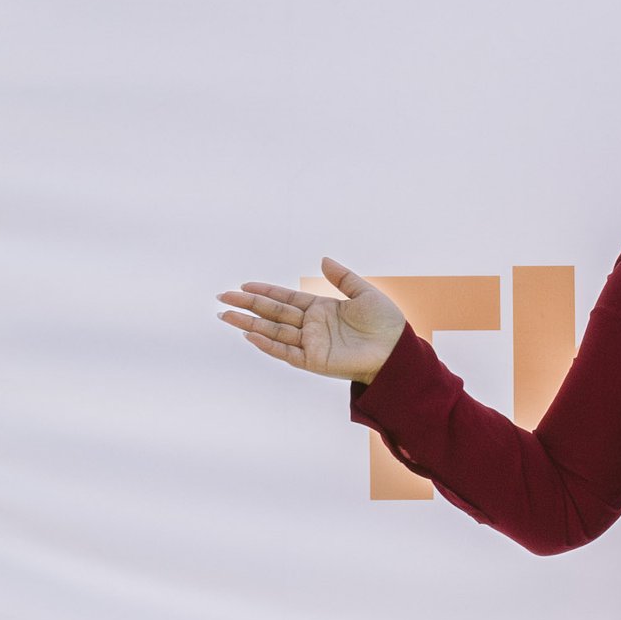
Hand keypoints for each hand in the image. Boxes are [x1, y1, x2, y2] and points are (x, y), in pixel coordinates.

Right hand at [218, 258, 407, 382]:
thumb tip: (323, 259)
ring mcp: (311, 343)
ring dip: (249, 323)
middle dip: (248, 305)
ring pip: (273, 331)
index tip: (244, 285)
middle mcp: (312, 326)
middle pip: (273, 313)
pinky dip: (268, 344)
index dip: (265, 291)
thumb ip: (343, 278)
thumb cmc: (386, 324)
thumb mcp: (365, 293)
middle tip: (222, 297)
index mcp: (322, 309)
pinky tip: (251, 334)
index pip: (286, 298)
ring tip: (226, 315)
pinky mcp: (314, 360)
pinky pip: (286, 351)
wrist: (397, 350)